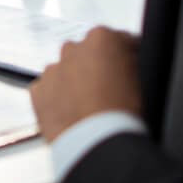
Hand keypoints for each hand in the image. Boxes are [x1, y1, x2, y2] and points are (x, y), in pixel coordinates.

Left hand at [29, 26, 141, 140]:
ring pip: (66, 72)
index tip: (128, 72)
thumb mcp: (144, 80)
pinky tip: (73, 114)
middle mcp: (73, 48)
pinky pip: (49, 90)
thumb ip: (133, 60)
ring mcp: (52, 69)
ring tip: (90, 107)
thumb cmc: (125, 114)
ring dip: (76, 83)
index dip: (125, 58)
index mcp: (101, 38)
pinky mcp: (38, 91)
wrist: (97, 143)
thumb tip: (129, 59)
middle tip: (109, 93)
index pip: (117, 41)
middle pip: (87, 54)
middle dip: (96, 68)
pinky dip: (58, 98)